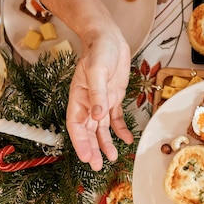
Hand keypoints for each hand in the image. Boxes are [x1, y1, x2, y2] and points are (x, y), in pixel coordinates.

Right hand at [66, 25, 133, 170]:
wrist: (108, 37)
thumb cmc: (99, 51)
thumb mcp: (97, 70)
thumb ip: (97, 94)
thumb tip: (97, 116)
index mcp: (79, 97)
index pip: (76, 125)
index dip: (80, 142)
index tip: (86, 157)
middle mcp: (89, 102)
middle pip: (88, 131)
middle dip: (92, 148)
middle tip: (96, 166)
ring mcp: (101, 101)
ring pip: (101, 128)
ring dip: (105, 143)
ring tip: (111, 158)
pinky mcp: (113, 98)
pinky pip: (115, 118)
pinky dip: (120, 130)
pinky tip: (127, 139)